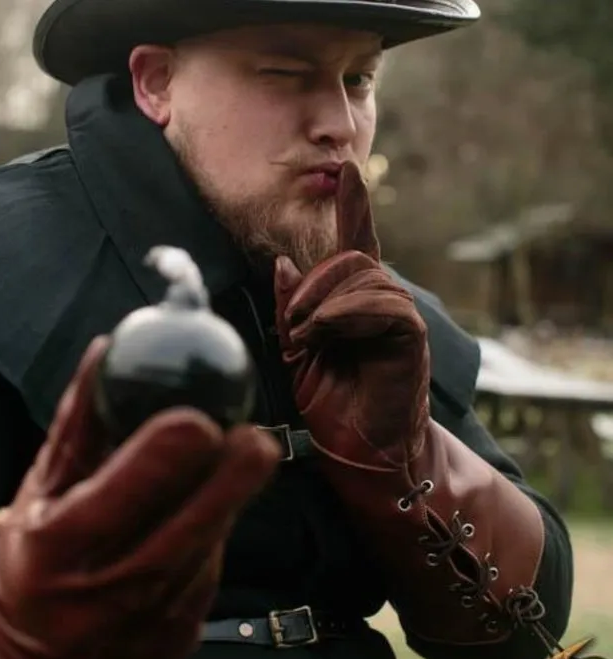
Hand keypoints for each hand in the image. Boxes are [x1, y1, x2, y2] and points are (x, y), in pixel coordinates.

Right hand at [0, 338, 279, 658]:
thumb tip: (107, 349)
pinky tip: (208, 510)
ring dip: (226, 503)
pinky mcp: (173, 641)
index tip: (202, 420)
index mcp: (54, 552)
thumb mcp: (46, 482)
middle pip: (180, 539)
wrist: (29, 638)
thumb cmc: (38, 542)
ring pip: (204, 555)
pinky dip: (214, 536)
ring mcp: (140, 630)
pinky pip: (207, 576)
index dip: (160, 462)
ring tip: (239, 459)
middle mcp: (97, 600)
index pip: (114, 502)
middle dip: (229, 484)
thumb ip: (79, 418)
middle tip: (256, 438)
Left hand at [273, 161, 429, 467]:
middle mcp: (382, 302)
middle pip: (352, 258)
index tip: (348, 168)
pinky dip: (344, 315)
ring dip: (325, 304)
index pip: (358, 243)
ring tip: (307, 339)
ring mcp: (400, 318)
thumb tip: (284, 263)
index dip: (355, 206)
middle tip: (295, 323)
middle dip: (314, 284)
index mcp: (354, 303)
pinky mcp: (411, 338)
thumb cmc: (330, 403)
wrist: (359, 451)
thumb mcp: (296, 351)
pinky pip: (383, 304)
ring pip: (366, 276)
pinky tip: (324, 337)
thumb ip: (291, 309)